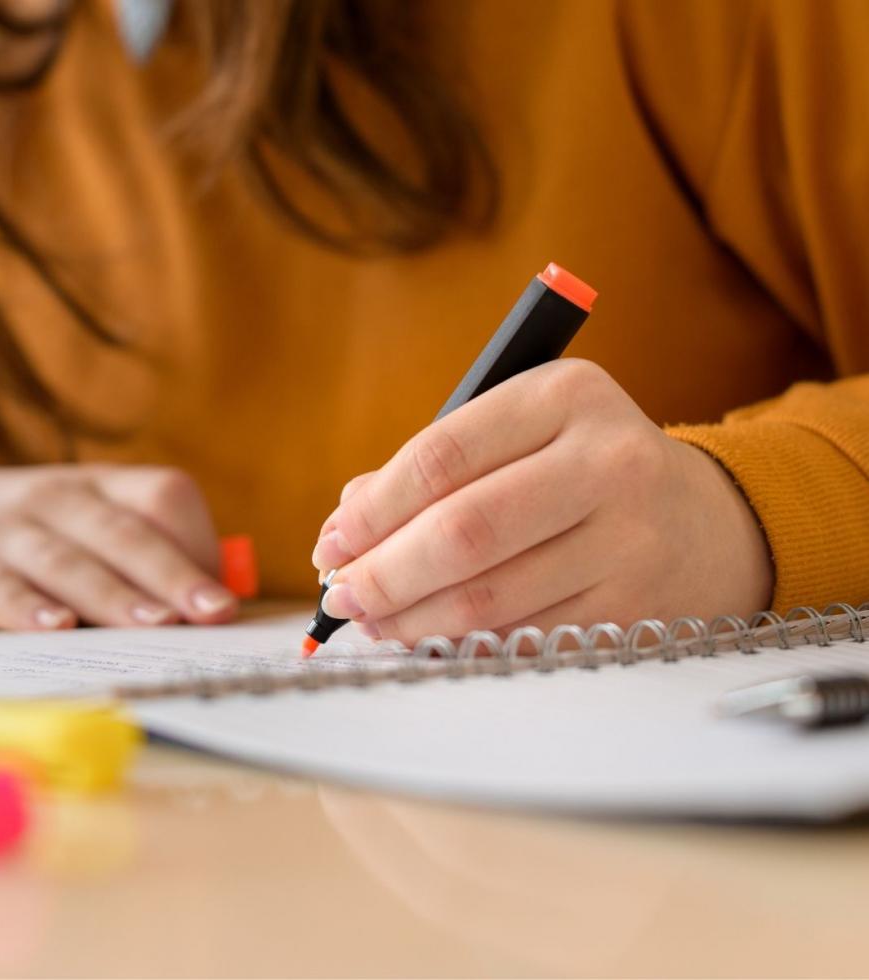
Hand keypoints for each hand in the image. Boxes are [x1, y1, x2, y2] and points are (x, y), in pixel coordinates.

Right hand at [0, 463, 237, 629]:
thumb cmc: (25, 535)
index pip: (162, 495)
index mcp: (100, 486)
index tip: (221, 600)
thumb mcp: (81, 525)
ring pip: (66, 560)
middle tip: (212, 613)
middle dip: (172, 573)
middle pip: (123, 532)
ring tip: (154, 624)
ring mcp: (3, 528)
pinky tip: (55, 629)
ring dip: (113, 594)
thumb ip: (138, 559)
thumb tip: (209, 613)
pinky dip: (24, 606)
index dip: (196, 544)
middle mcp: (57, 497)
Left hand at [311, 359, 772, 644]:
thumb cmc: (582, 469)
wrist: (708, 521)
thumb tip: (346, 523)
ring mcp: (629, 538)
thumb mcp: (522, 433)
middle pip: (465, 531)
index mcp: (565, 395)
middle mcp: (606, 460)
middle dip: (385, 572)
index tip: (331, 543)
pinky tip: (429, 635)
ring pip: (491, 594)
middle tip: (340, 595)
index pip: (443, 454)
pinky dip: (463, 640)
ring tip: (373, 620)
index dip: (375, 509)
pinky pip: (523, 632)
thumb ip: (434, 467)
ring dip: (414, 617)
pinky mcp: (636, 605)